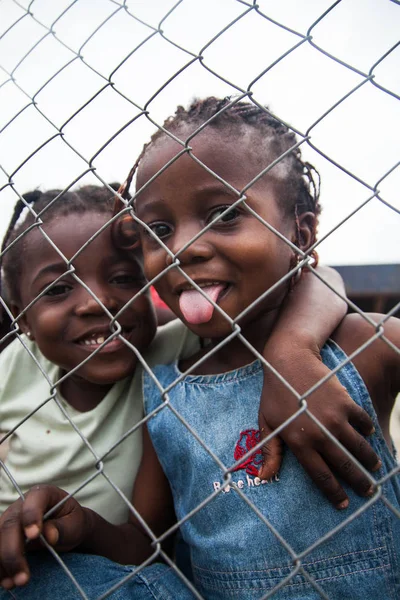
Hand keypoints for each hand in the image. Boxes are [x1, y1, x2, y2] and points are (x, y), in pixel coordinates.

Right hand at [0, 485, 89, 588]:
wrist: (67, 528)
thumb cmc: (72, 522)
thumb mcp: (75, 523)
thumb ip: (63, 527)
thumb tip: (49, 535)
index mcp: (43, 494)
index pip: (34, 500)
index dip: (31, 516)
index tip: (34, 535)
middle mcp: (21, 505)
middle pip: (10, 524)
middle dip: (13, 552)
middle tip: (23, 576)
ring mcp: (9, 520)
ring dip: (3, 562)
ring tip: (13, 582)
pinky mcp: (3, 535)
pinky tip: (6, 580)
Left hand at [258, 345, 380, 508]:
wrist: (289, 360)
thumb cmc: (274, 392)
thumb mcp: (266, 422)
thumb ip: (269, 451)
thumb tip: (264, 477)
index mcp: (299, 443)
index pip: (321, 476)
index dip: (334, 493)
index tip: (343, 504)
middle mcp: (320, 434)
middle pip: (345, 466)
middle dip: (359, 483)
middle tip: (368, 492)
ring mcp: (335, 419)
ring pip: (359, 447)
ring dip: (369, 460)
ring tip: (375, 468)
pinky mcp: (346, 403)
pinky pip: (362, 422)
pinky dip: (368, 430)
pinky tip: (369, 436)